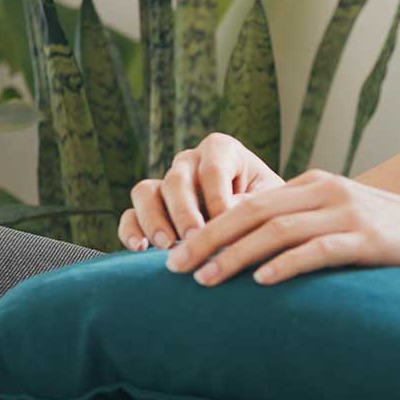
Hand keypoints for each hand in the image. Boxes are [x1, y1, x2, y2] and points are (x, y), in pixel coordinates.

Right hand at [119, 132, 285, 250]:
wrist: (257, 220)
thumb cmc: (268, 206)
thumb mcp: (269, 201)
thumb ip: (250, 204)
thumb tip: (226, 218)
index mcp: (221, 150)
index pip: (212, 170)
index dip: (217, 198)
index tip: (226, 224)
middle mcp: (189, 161)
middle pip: (176, 180)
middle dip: (184, 211)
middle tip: (193, 238)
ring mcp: (166, 183)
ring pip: (145, 192)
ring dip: (153, 219)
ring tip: (166, 245)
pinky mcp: (150, 209)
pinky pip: (130, 214)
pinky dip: (130, 230)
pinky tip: (139, 249)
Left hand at [165, 168, 399, 286]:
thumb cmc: (395, 237)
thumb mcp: (344, 220)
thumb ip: (306, 226)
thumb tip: (256, 255)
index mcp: (316, 185)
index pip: (250, 203)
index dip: (209, 226)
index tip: (176, 253)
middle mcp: (327, 192)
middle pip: (253, 212)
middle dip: (208, 239)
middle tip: (173, 268)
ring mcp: (349, 214)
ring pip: (278, 230)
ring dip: (236, 256)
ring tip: (205, 280)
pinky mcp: (369, 240)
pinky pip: (319, 250)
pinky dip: (287, 265)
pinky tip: (262, 283)